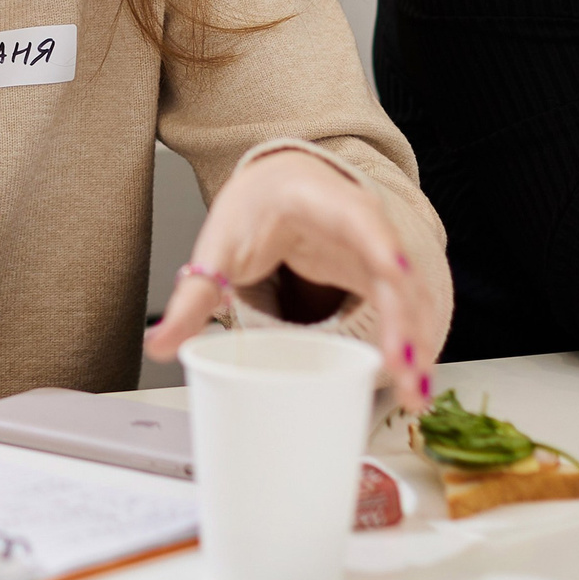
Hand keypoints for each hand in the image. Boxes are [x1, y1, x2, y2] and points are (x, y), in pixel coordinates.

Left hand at [143, 149, 435, 412]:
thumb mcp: (219, 245)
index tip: (394, 273)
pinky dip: (414, 345)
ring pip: (412, 295)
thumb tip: (160, 344)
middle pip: (394, 268)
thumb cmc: (256, 207)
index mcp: (317, 201)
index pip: (357, 218)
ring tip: (412, 392)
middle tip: (402, 368)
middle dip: (404, 319)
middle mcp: (361, 222)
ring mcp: (379, 249)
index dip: (379, 246)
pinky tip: (413, 383)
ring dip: (418, 342)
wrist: (279, 187)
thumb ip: (193, 297)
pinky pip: (409, 311)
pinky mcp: (382, 278)